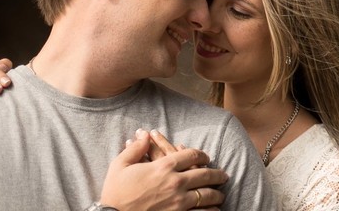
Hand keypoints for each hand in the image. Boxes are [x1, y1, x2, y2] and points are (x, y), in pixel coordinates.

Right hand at [100, 130, 226, 210]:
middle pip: (205, 174)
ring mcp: (178, 202)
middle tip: (223, 175)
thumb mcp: (119, 166)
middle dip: (217, 174)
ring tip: (221, 194)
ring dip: (216, 194)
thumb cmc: (115, 194)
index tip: (206, 157)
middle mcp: (175, 182)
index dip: (202, 155)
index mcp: (164, 167)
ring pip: (206, 195)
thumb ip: (135, 149)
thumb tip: (144, 134)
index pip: (192, 155)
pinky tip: (214, 209)